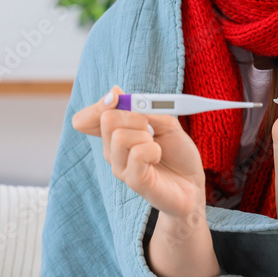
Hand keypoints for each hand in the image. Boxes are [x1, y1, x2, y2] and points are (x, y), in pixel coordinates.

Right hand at [72, 84, 206, 219]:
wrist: (192, 182)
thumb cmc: (177, 153)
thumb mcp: (164, 120)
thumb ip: (141, 108)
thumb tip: (115, 93)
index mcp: (115, 135)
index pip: (84, 119)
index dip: (99, 105)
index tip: (117, 98)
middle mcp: (112, 152)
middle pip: (107, 120)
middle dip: (135, 117)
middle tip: (151, 130)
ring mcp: (120, 168)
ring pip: (120, 136)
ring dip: (146, 136)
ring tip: (156, 147)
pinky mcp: (133, 181)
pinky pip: (137, 153)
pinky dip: (154, 150)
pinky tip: (158, 158)